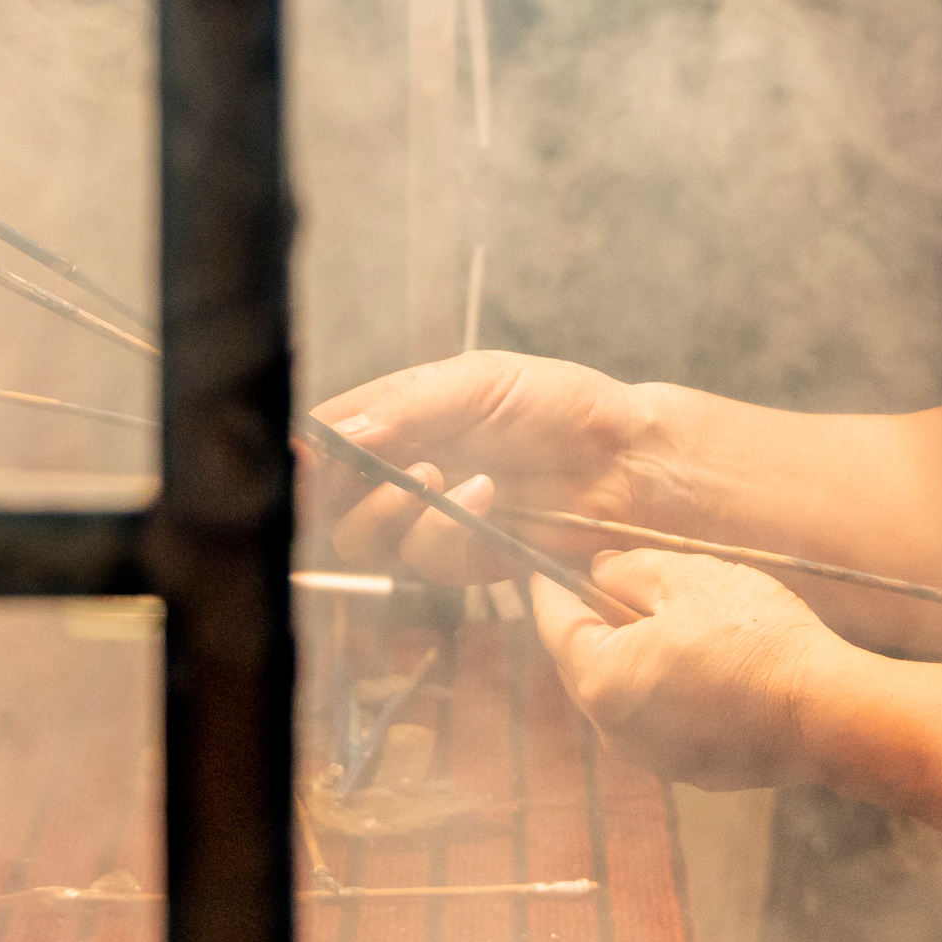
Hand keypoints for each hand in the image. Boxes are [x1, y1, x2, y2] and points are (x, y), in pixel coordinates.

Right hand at [310, 351, 659, 580]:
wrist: (626, 460)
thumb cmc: (561, 406)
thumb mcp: (481, 381)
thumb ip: (407, 406)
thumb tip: (339, 432)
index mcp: (402, 414)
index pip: (331, 433)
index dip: (314, 446)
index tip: (315, 452)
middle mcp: (405, 467)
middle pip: (330, 497)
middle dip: (345, 489)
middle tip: (392, 467)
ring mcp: (428, 518)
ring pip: (363, 539)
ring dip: (390, 512)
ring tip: (439, 480)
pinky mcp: (459, 559)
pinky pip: (421, 560)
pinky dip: (445, 531)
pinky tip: (485, 498)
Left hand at [527, 547, 842, 789]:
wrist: (825, 710)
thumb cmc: (755, 638)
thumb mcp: (689, 578)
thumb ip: (631, 571)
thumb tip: (601, 572)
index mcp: (602, 678)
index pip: (554, 626)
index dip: (547, 589)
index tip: (539, 569)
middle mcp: (614, 729)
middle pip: (583, 664)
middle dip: (591, 624)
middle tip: (606, 587)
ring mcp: (652, 756)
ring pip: (621, 695)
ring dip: (631, 658)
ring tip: (666, 621)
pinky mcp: (689, 769)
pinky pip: (657, 721)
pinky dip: (664, 691)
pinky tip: (699, 664)